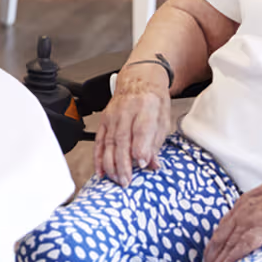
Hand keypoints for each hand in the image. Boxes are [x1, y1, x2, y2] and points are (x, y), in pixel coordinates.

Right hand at [92, 67, 172, 186]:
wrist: (138, 80)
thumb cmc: (153, 100)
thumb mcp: (163, 118)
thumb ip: (156, 142)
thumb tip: (152, 164)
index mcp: (146, 107)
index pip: (141, 130)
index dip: (140, 149)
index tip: (142, 165)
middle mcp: (126, 111)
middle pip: (122, 140)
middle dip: (123, 164)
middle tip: (126, 181)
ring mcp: (112, 116)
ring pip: (108, 143)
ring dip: (111, 164)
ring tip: (116, 180)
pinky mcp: (104, 121)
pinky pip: (99, 141)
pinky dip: (98, 158)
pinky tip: (101, 171)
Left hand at [203, 153, 261, 261]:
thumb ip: (256, 217)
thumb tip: (256, 231)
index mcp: (240, 206)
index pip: (221, 230)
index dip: (212, 246)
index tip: (206, 260)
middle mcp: (240, 212)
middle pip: (220, 239)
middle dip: (211, 258)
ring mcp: (249, 218)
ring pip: (228, 244)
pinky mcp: (261, 225)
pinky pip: (244, 245)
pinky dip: (233, 258)